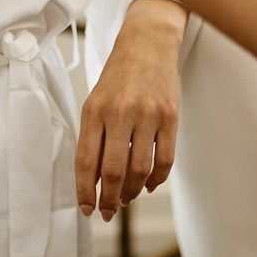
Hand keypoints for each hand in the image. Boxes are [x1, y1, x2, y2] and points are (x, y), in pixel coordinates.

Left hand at [75, 0, 182, 220]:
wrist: (147, 44)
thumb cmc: (117, 79)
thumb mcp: (96, 102)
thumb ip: (94, 138)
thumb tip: (95, 182)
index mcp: (94, 110)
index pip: (86, 161)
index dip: (85, 191)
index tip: (87, 210)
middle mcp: (119, 113)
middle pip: (113, 171)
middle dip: (109, 200)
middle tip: (108, 212)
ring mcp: (147, 115)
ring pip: (139, 170)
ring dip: (132, 193)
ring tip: (127, 199)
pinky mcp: (170, 117)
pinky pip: (164, 160)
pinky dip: (156, 180)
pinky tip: (148, 185)